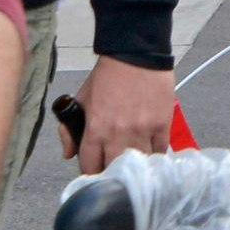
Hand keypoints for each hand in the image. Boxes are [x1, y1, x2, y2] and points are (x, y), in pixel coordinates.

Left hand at [71, 55, 177, 173]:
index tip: (95, 172)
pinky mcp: (161, 125)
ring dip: (135, 165)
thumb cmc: (107, 77)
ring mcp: (142, 131)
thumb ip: (68, 129)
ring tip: (133, 163)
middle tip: (114, 169)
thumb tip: (68, 154)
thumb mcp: (80, 100)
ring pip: (139, 164)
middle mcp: (118, 134)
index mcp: (95, 129)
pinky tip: (150, 151)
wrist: (135, 56)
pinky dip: (154, 154)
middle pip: (115, 170)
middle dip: (112, 173)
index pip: (90, 166)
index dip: (91, 173)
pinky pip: (159, 151)